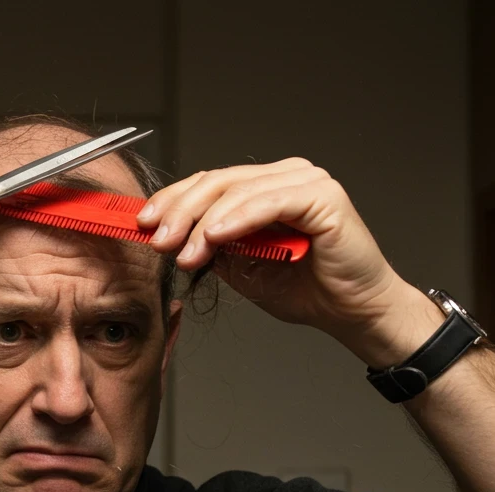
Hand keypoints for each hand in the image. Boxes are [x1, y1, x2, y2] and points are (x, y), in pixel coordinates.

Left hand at [136, 158, 414, 338]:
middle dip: (180, 211)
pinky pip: (270, 202)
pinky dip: (237, 219)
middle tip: (157, 240)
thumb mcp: (242, 269)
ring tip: (183, 253)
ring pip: (238, 191)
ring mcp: (306, 182)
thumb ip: (212, 248)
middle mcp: (286, 176)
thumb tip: (169, 237)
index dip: (172, 200)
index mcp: (264, 187)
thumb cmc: (305, 290)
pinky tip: (215, 238)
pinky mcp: (323, 197)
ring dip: (203, 223)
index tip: (142, 224)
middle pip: (218, 182)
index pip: (208, 183)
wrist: (352, 312)